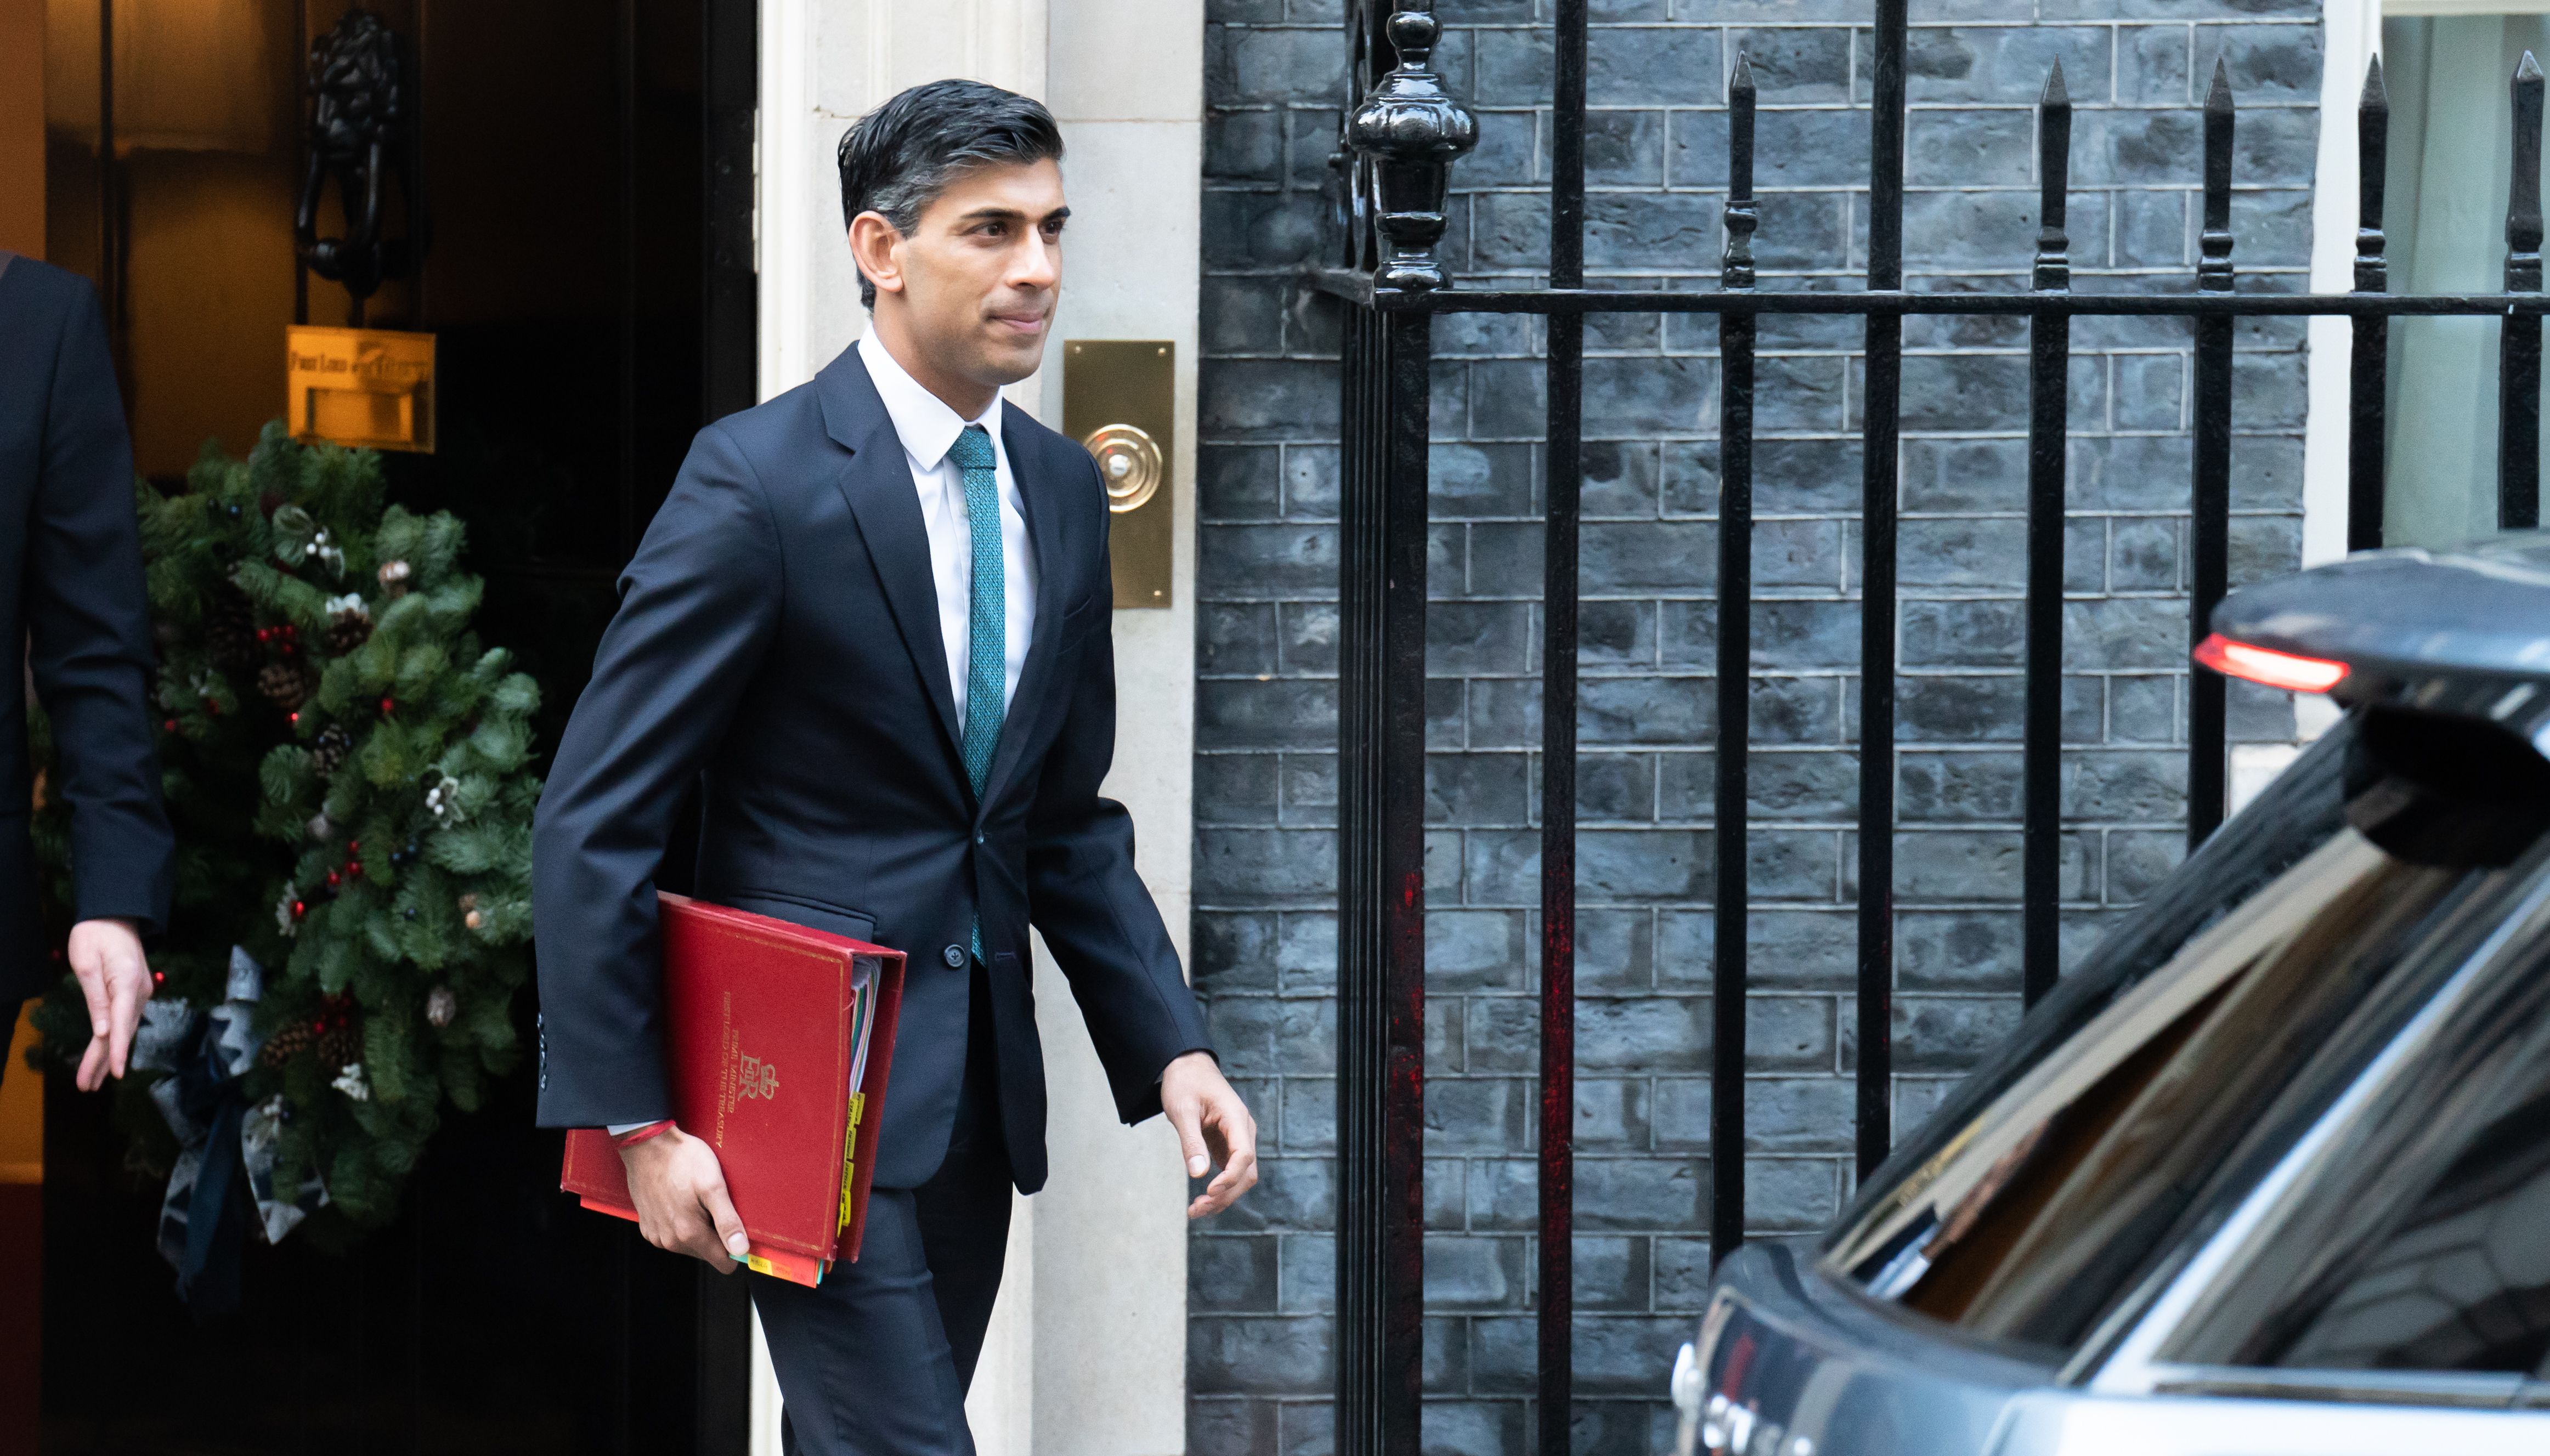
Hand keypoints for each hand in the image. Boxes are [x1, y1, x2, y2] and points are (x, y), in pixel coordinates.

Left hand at [67, 917, 149, 1091]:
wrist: (116, 915)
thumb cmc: (95, 935)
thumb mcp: (86, 963)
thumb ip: (96, 998)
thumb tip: (104, 1032)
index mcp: (126, 983)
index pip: (122, 1023)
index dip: (118, 1051)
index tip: (115, 1074)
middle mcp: (138, 991)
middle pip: (122, 1032)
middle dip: (104, 1061)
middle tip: (86, 1086)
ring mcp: (139, 993)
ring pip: (124, 1030)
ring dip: (107, 1055)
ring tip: (91, 1081)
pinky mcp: (134, 993)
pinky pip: (125, 1022)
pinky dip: (115, 1041)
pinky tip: (106, 1057)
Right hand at [618, 1125, 749, 1270]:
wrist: (647, 1145)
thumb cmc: (682, 1160)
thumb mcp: (713, 1186)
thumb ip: (727, 1221)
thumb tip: (741, 1250)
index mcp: (688, 1234)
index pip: (722, 1262)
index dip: (735, 1249)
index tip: (739, 1229)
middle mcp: (670, 1241)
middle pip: (706, 1252)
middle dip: (715, 1234)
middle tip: (714, 1204)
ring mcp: (656, 1235)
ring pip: (690, 1244)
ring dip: (698, 1227)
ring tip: (697, 1199)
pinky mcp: (647, 1226)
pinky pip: (673, 1234)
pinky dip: (681, 1222)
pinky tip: (682, 1201)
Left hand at [1163, 1050, 1256, 1218]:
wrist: (1187, 1066)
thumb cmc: (1185, 1083)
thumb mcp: (1182, 1110)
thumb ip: (1191, 1142)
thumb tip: (1198, 1175)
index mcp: (1236, 1118)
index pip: (1243, 1155)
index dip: (1229, 1177)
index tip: (1208, 1191)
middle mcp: (1243, 1130)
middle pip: (1246, 1172)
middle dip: (1225, 1195)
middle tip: (1196, 1209)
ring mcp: (1238, 1138)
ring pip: (1241, 1176)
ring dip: (1223, 1196)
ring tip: (1195, 1210)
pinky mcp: (1228, 1144)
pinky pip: (1231, 1171)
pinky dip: (1220, 1188)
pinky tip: (1203, 1199)